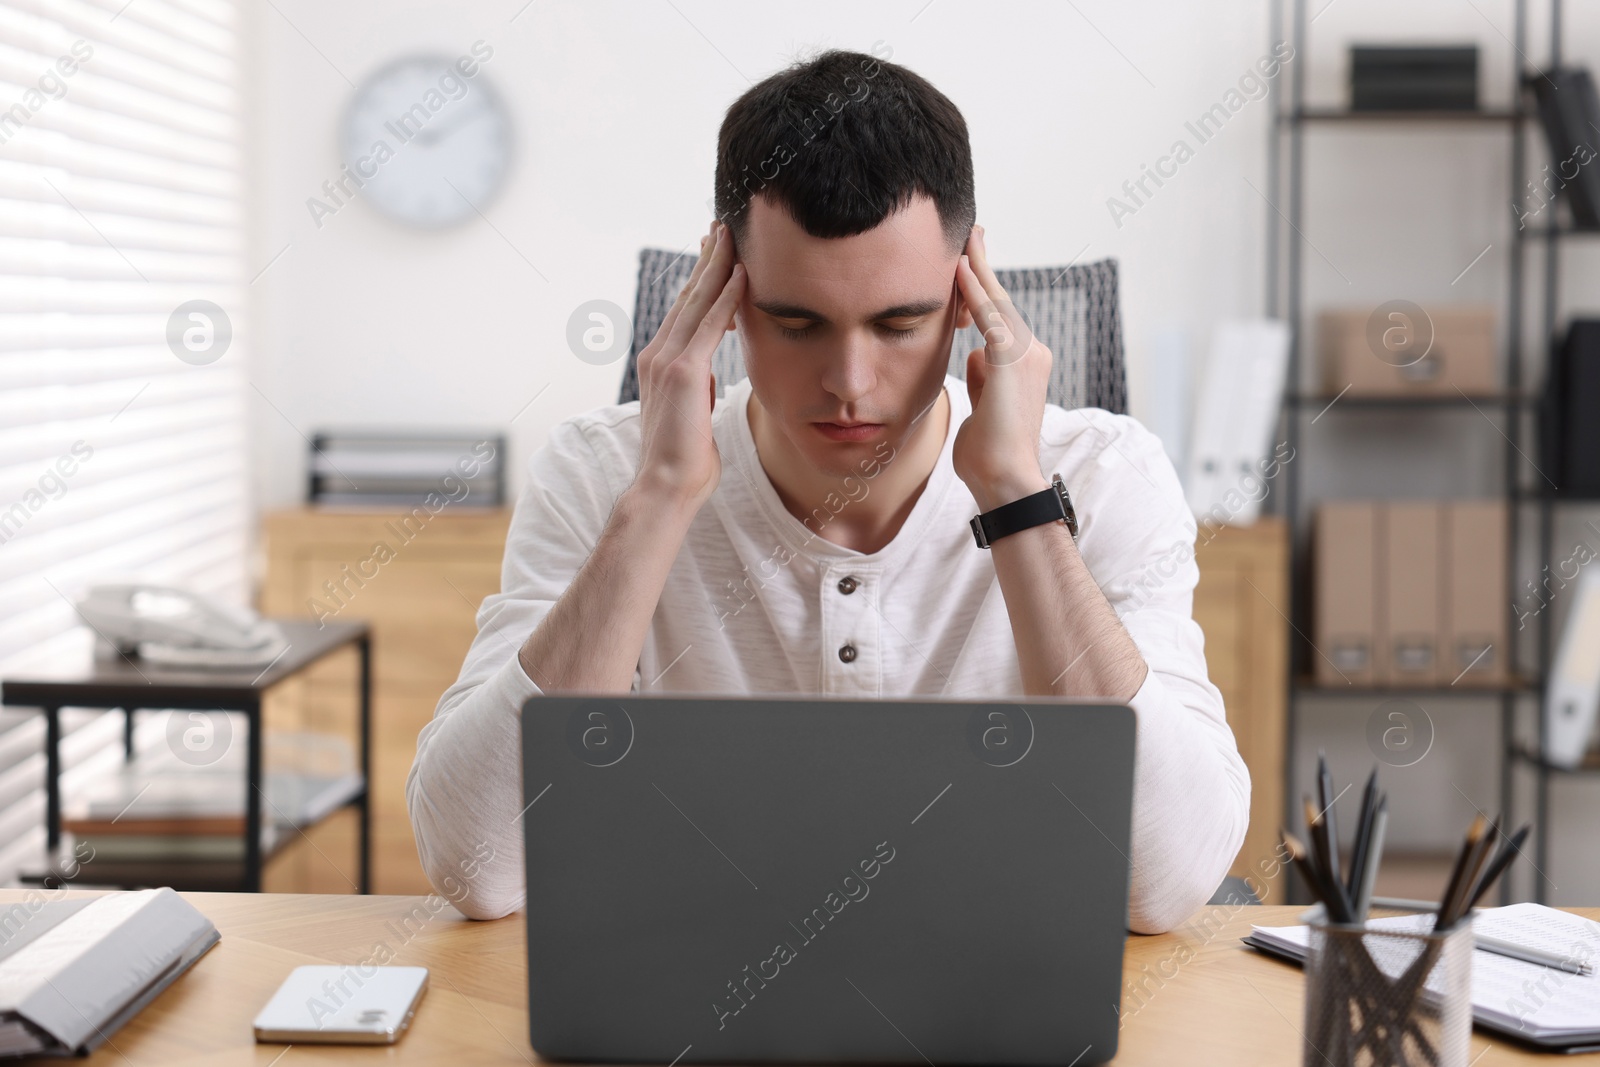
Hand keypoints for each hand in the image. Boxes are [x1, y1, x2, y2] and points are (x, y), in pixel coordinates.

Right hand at [633, 218, 745, 513]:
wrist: (666, 485)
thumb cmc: (684, 461)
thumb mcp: (690, 414)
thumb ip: (695, 390)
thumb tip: (703, 382)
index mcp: (659, 363)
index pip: (684, 311)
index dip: (700, 280)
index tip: (713, 253)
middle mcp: (658, 354)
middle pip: (687, 296)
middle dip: (706, 260)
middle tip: (720, 226)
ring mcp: (668, 359)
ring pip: (697, 301)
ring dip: (717, 265)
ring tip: (730, 234)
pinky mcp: (684, 370)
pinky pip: (711, 324)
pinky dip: (727, 297)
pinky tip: (743, 273)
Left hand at [951, 225, 1052, 510]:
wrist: (1005, 481)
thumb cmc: (989, 454)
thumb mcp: (982, 406)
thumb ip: (983, 378)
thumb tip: (975, 355)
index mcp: (1024, 364)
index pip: (999, 316)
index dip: (984, 287)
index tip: (968, 261)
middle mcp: (1032, 353)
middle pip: (1001, 301)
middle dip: (983, 265)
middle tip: (971, 232)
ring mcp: (1026, 356)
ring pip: (997, 302)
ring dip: (978, 269)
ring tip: (964, 237)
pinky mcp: (1013, 362)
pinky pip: (990, 318)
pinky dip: (975, 292)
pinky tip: (959, 268)